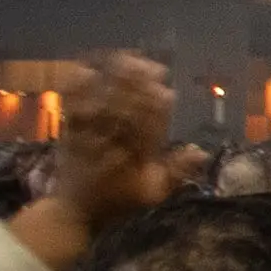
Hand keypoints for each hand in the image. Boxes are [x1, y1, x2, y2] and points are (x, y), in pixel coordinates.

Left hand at [14, 54, 176, 267]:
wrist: (74, 210)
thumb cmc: (118, 200)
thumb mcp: (153, 194)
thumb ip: (176, 172)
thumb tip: (201, 151)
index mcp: (133, 159)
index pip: (146, 129)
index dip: (155, 109)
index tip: (166, 91)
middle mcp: (109, 145)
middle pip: (123, 111)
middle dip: (137, 88)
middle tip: (152, 67)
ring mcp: (86, 138)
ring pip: (100, 105)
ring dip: (113, 81)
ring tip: (126, 60)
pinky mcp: (68, 133)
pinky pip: (72, 107)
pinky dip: (76, 87)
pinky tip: (84, 67)